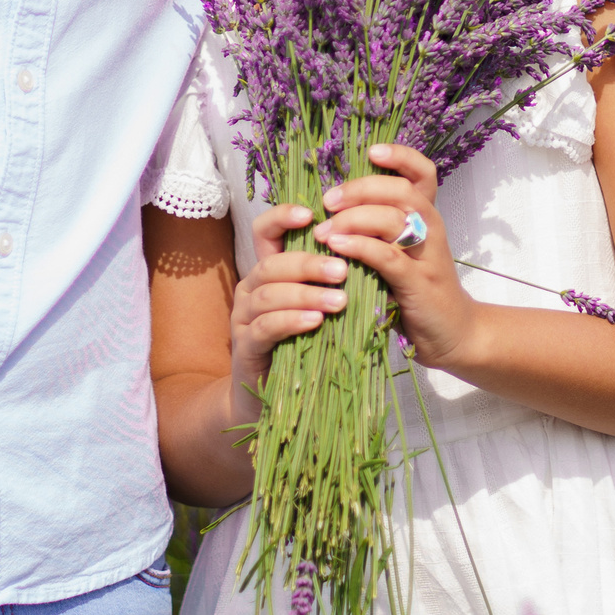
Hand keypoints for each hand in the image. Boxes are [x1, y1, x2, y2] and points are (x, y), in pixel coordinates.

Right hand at [226, 204, 351, 425]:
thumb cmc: (304, 346)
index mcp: (268, 272)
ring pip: (269, 294)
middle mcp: (251, 289)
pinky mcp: (245, 348)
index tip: (311, 214)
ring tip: (339, 300)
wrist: (272, 400)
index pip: (264, 232)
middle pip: (272, 263)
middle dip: (308, 263)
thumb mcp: (319, 306)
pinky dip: (291, 321)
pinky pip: (266, 327)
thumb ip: (332, 281)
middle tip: (342, 269)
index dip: (282, 217)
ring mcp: (244, 319)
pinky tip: (315, 322)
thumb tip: (371, 250)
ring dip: (306, 293)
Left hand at [313, 145, 483, 371]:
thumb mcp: (401, 253)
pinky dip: (360, 247)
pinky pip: (388, 257)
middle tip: (329, 200)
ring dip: (354, 218)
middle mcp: (431, 231)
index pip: (422, 174)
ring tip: (324, 229)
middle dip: (362, 189)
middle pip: (402, 191)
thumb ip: (378, 230)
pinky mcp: (418, 286)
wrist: (453, 335)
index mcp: (426, 219)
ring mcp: (427, 258)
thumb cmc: (417, 292)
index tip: (372, 151)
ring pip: (394, 220)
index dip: (401, 156)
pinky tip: (337, 246)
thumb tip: (332, 208)